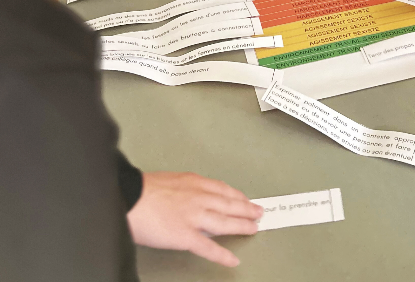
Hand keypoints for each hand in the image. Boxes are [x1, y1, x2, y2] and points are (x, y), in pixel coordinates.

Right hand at [127, 172, 262, 267]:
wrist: (130, 197)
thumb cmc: (144, 189)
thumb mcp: (171, 181)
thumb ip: (186, 189)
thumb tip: (192, 196)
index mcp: (194, 183)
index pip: (223, 189)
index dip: (238, 196)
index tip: (246, 200)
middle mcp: (199, 198)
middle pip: (229, 204)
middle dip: (246, 209)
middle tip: (258, 212)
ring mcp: (194, 217)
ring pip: (225, 222)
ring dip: (242, 226)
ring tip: (253, 229)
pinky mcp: (185, 236)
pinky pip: (208, 247)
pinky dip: (222, 255)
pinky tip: (232, 260)